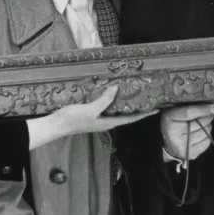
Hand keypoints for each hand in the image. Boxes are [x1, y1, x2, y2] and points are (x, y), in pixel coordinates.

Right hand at [26, 86, 156, 149]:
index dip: (144, 114)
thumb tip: (117, 89)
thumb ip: (104, 100)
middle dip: (137, 107)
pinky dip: (112, 99)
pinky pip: (106, 105)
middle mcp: (106, 121)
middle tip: (147, 97)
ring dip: (125, 103)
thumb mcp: (90, 110)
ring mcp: (98, 117)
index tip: (157, 109)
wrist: (56, 124)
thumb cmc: (73, 120)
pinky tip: (111, 92)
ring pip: (116, 109)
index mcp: (108, 122)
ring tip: (134, 93)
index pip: (131, 119)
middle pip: (125, 114)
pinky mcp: (91, 113)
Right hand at [161, 104, 213, 161]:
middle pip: (200, 123)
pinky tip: (201, 134)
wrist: (169, 143)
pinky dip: (207, 136)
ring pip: (205, 132)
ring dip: (207, 127)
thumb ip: (190, 107)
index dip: (203, 109)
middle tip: (208, 114)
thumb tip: (213, 108)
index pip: (188, 113)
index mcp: (168, 118)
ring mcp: (182, 146)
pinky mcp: (190, 154)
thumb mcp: (176, 110)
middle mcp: (173, 134)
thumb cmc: (175, 122)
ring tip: (202, 125)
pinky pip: (207, 142)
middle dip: (207, 117)